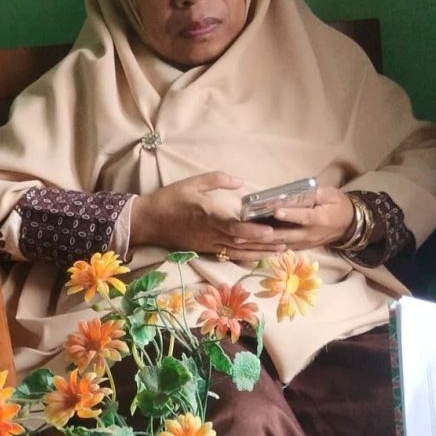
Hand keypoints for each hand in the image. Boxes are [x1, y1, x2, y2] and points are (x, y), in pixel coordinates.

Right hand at [131, 172, 282, 260]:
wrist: (147, 222)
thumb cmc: (169, 199)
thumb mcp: (192, 182)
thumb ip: (217, 180)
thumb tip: (239, 182)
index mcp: (208, 216)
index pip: (235, 226)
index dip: (253, 230)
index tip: (270, 230)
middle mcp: (211, 234)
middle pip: (243, 241)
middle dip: (265, 243)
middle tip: (287, 241)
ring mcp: (208, 244)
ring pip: (239, 251)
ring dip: (260, 252)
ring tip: (280, 250)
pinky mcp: (205, 249)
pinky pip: (229, 254)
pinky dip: (246, 255)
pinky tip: (259, 255)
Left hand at [231, 189, 355, 255]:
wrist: (348, 226)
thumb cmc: (338, 205)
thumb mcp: (331, 194)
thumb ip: (315, 192)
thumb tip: (296, 190)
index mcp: (320, 218)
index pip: (304, 216)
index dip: (290, 214)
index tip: (276, 211)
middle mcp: (310, 234)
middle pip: (285, 235)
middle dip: (263, 234)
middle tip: (243, 232)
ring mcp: (304, 243)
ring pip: (279, 244)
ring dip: (259, 243)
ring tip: (240, 240)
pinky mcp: (299, 247)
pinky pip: (281, 248)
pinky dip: (265, 247)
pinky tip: (249, 245)